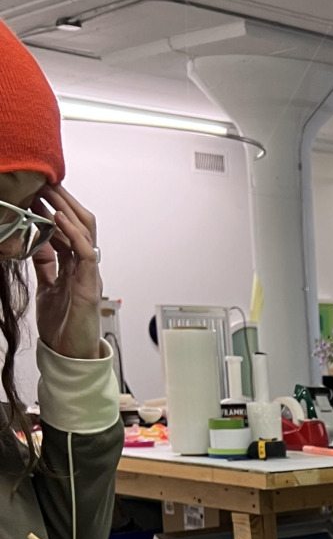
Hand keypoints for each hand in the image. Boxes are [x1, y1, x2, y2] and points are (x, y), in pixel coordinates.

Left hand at [32, 186, 102, 360]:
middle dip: (64, 201)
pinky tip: (58, 219)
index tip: (38, 191)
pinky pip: (86, 252)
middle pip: (82, 224)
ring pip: (87, 233)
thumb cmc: (63, 327)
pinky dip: (73, 233)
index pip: (70, 229)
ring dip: (67, 209)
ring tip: (50, 193)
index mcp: (76, 267)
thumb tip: (37, 245)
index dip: (56, 208)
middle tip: (45, 183)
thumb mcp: (48, 287)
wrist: (70, 354)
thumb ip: (46, 266)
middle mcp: (86, 267)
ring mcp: (90, 275)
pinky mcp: (89, 286)